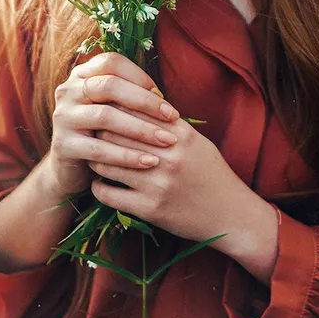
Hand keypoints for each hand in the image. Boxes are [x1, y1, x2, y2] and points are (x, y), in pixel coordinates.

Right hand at [42, 52, 182, 197]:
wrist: (70, 168)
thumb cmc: (101, 133)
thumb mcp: (113, 109)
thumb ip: (130, 97)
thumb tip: (163, 97)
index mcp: (81, 76)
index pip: (112, 62)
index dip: (140, 76)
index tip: (163, 96)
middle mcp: (68, 91)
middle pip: (109, 85)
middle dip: (145, 101)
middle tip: (172, 116)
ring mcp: (62, 117)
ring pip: (105, 116)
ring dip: (141, 129)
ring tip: (167, 140)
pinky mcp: (63, 145)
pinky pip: (99, 149)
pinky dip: (127, 156)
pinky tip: (149, 162)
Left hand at [87, 115, 276, 263]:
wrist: (230, 214)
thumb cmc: (211, 174)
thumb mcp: (196, 142)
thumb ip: (169, 124)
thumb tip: (137, 102)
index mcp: (180, 134)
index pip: (133, 111)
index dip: (112, 109)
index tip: (101, 111)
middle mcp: (168, 156)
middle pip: (116, 133)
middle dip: (98, 131)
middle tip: (88, 132)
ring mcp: (158, 183)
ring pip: (108, 162)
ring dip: (95, 158)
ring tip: (92, 155)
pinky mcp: (150, 209)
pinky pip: (109, 194)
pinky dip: (98, 187)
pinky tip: (99, 183)